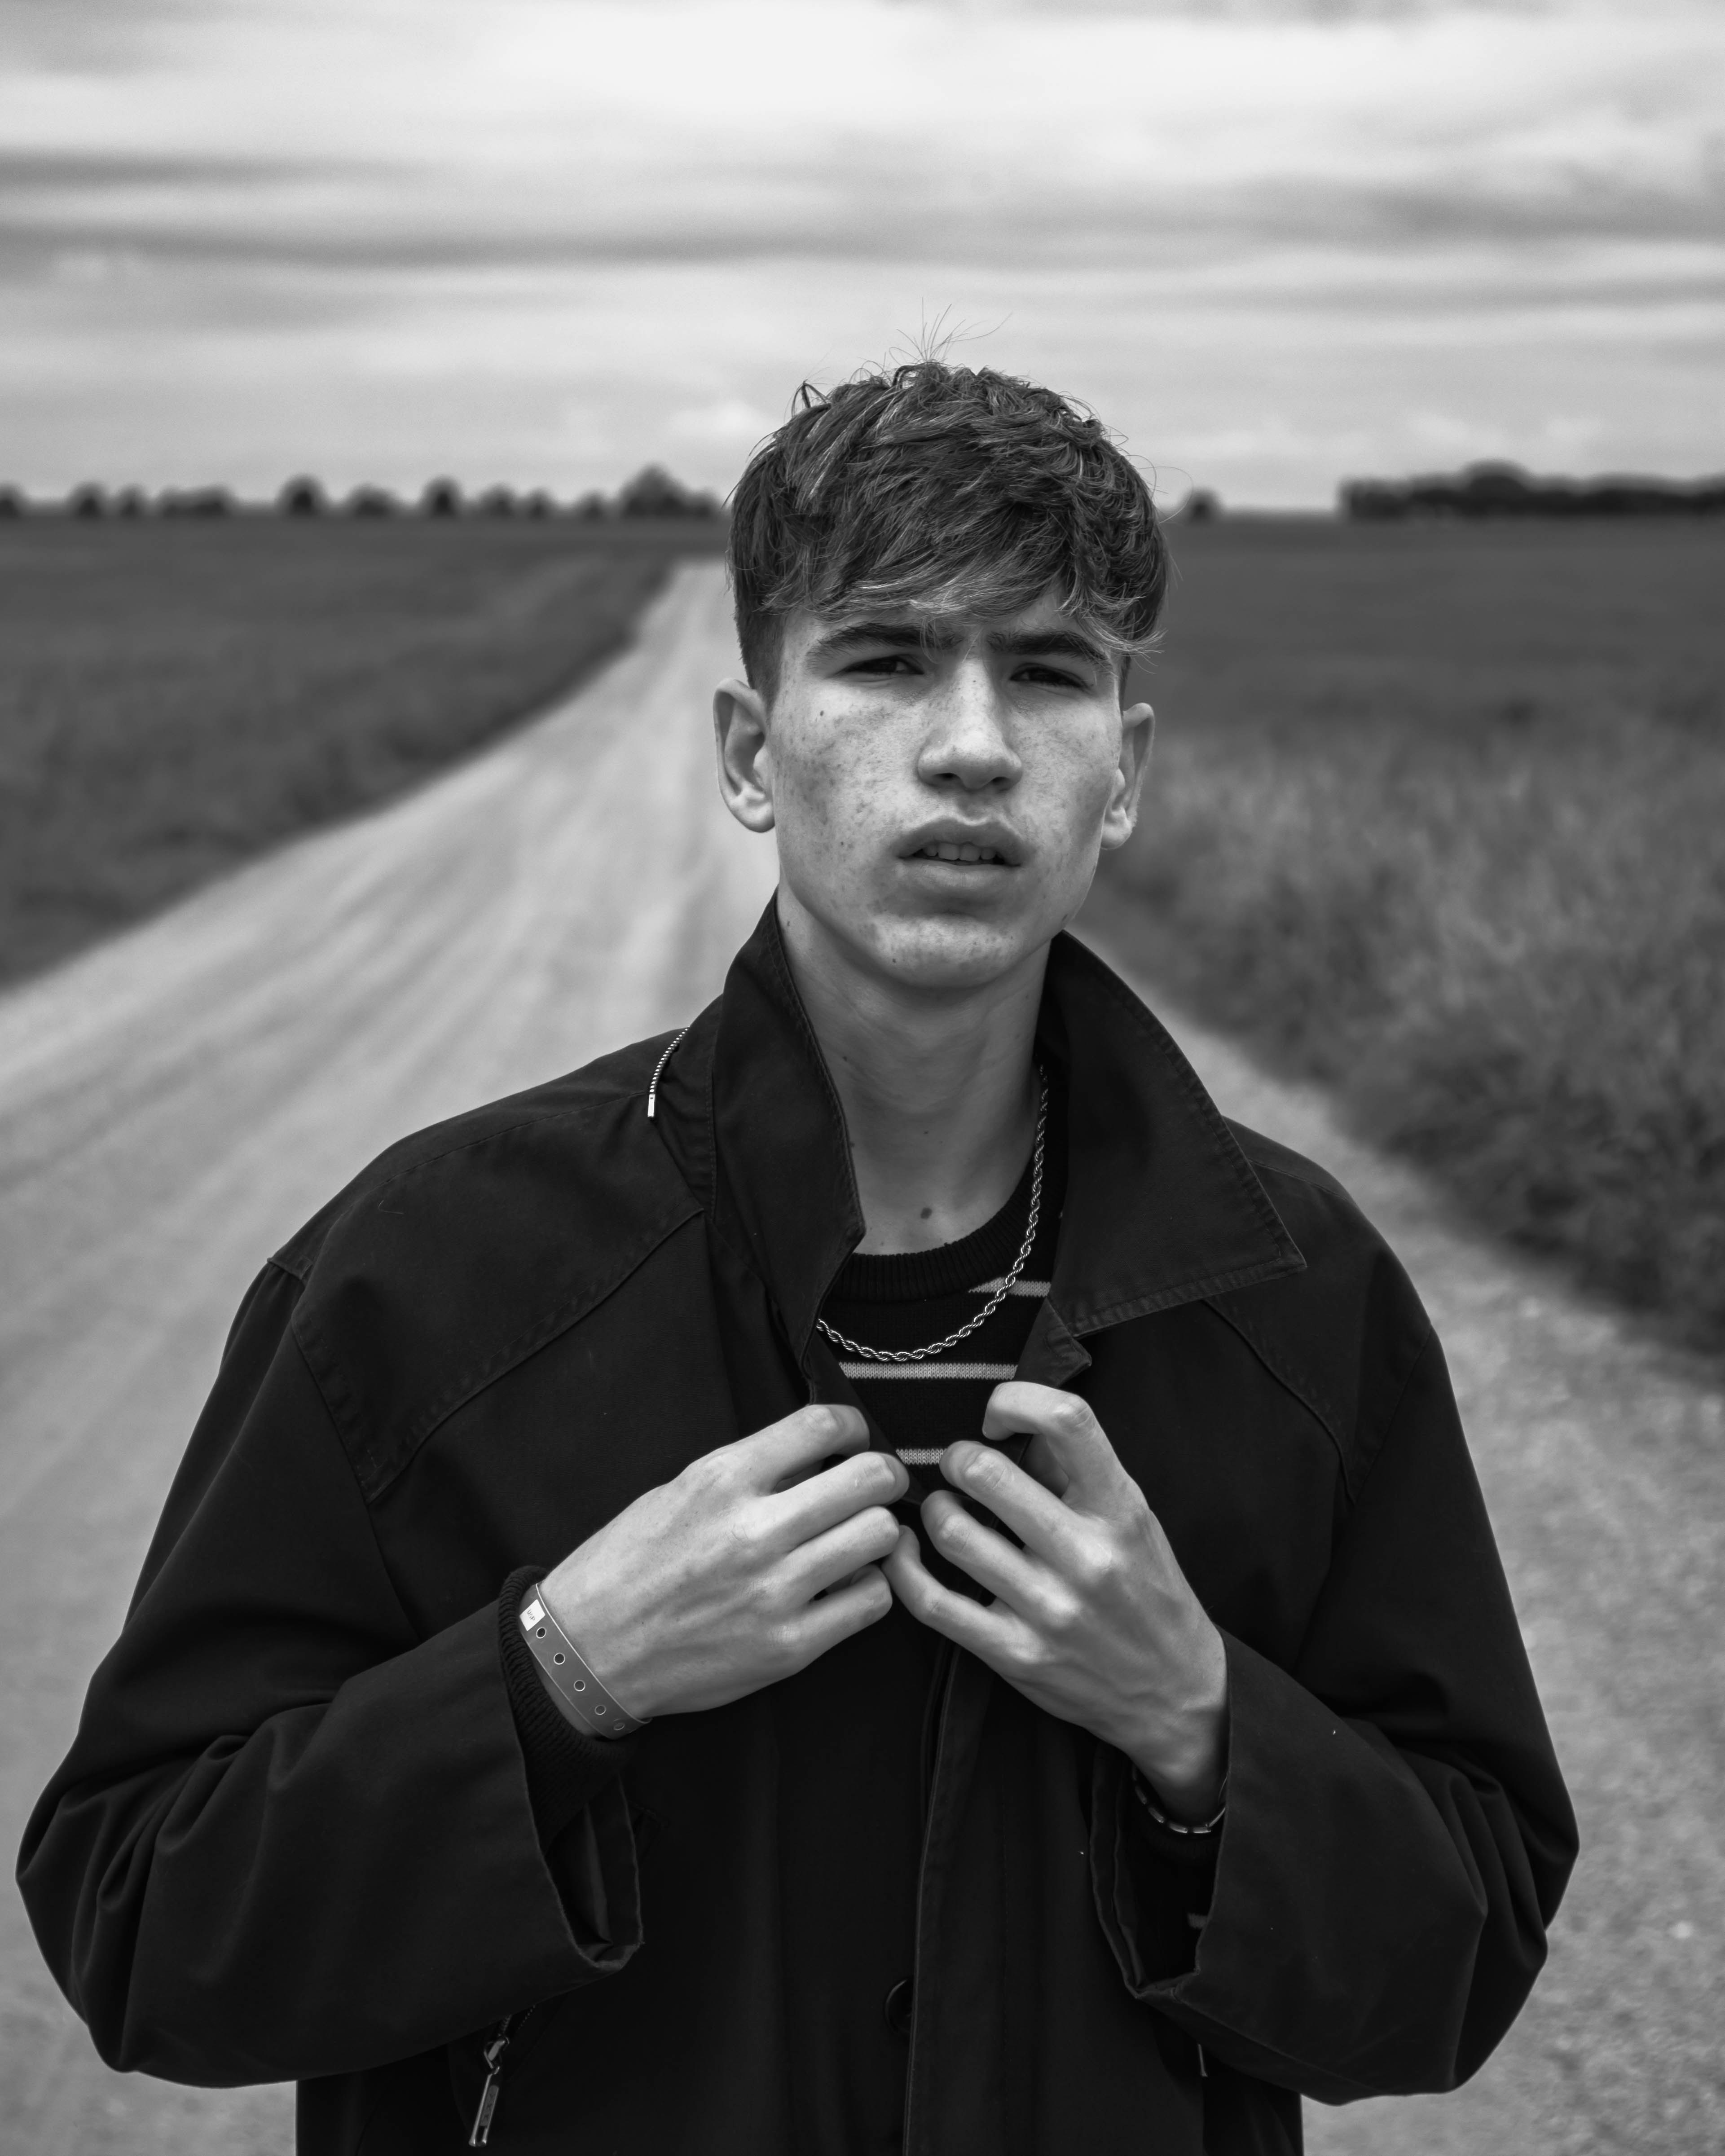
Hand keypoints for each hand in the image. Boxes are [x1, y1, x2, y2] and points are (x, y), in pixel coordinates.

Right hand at [541, 1405, 907, 1720]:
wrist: (589, 1649)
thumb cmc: (629, 1564)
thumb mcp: (679, 1490)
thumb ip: (749, 1471)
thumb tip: (816, 1457)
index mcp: (722, 1479)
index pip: (821, 1426)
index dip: (853, 1426)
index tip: (854, 1439)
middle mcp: (754, 1530)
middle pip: (868, 1479)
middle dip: (883, 1475)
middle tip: (876, 1486)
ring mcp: (775, 1591)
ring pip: (879, 1536)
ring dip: (878, 1531)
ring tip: (860, 1537)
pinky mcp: (789, 1647)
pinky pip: (871, 1601)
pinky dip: (869, 1587)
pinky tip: (846, 1585)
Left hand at [883, 1382, 1227, 1819]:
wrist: (1175, 1692)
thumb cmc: (1146, 1590)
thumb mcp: (1133, 1518)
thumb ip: (1076, 1469)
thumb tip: (1013, 1422)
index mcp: (1121, 1509)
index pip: (1067, 1419)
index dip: (1015, 1400)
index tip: (998, 1418)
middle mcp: (1087, 1556)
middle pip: (986, 1471)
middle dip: (957, 1457)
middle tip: (960, 1467)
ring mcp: (1048, 1609)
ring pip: (953, 1531)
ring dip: (934, 1509)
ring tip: (946, 1510)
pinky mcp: (1015, 1654)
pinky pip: (932, 1603)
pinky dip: (904, 1566)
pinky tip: (903, 1549)